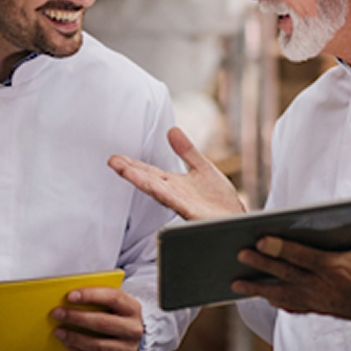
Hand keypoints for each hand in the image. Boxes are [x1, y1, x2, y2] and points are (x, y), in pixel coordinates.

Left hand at [50, 286, 143, 350]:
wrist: (134, 337)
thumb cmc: (119, 317)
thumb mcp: (115, 304)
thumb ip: (98, 299)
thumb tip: (70, 298)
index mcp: (132, 308)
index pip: (112, 298)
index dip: (91, 295)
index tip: (70, 296)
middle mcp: (133, 329)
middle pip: (103, 323)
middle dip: (77, 318)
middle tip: (58, 313)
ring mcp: (129, 348)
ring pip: (98, 345)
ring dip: (75, 338)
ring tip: (59, 332)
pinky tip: (68, 345)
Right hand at [108, 126, 244, 220]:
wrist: (237, 220)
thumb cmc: (219, 201)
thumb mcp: (202, 168)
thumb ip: (187, 151)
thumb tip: (172, 129)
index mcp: (174, 184)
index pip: (149, 172)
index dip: (132, 165)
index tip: (115, 158)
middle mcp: (174, 194)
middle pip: (148, 180)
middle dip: (130, 171)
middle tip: (112, 161)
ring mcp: (182, 204)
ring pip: (157, 191)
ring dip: (141, 181)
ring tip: (125, 171)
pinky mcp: (193, 213)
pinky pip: (176, 203)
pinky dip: (164, 194)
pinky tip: (154, 186)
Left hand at [231, 210, 350, 328]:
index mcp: (338, 269)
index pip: (302, 257)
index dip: (280, 248)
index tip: (260, 240)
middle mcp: (325, 288)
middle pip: (286, 275)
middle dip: (261, 265)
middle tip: (239, 254)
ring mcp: (322, 302)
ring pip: (284, 296)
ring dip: (259, 289)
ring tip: (236, 282)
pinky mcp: (322, 310)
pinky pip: (294, 307)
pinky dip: (277, 301)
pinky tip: (262, 295)